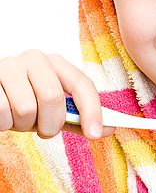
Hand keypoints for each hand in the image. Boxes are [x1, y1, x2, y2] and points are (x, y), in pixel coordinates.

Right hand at [0, 50, 114, 139]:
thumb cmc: (24, 101)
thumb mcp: (51, 109)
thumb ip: (77, 118)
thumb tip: (108, 129)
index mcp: (56, 63)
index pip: (81, 84)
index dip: (92, 110)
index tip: (95, 134)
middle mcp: (35, 59)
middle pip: (53, 97)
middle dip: (50, 124)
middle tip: (44, 130)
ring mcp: (10, 65)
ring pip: (26, 108)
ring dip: (23, 125)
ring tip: (18, 119)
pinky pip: (2, 111)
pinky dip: (4, 123)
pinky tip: (3, 116)